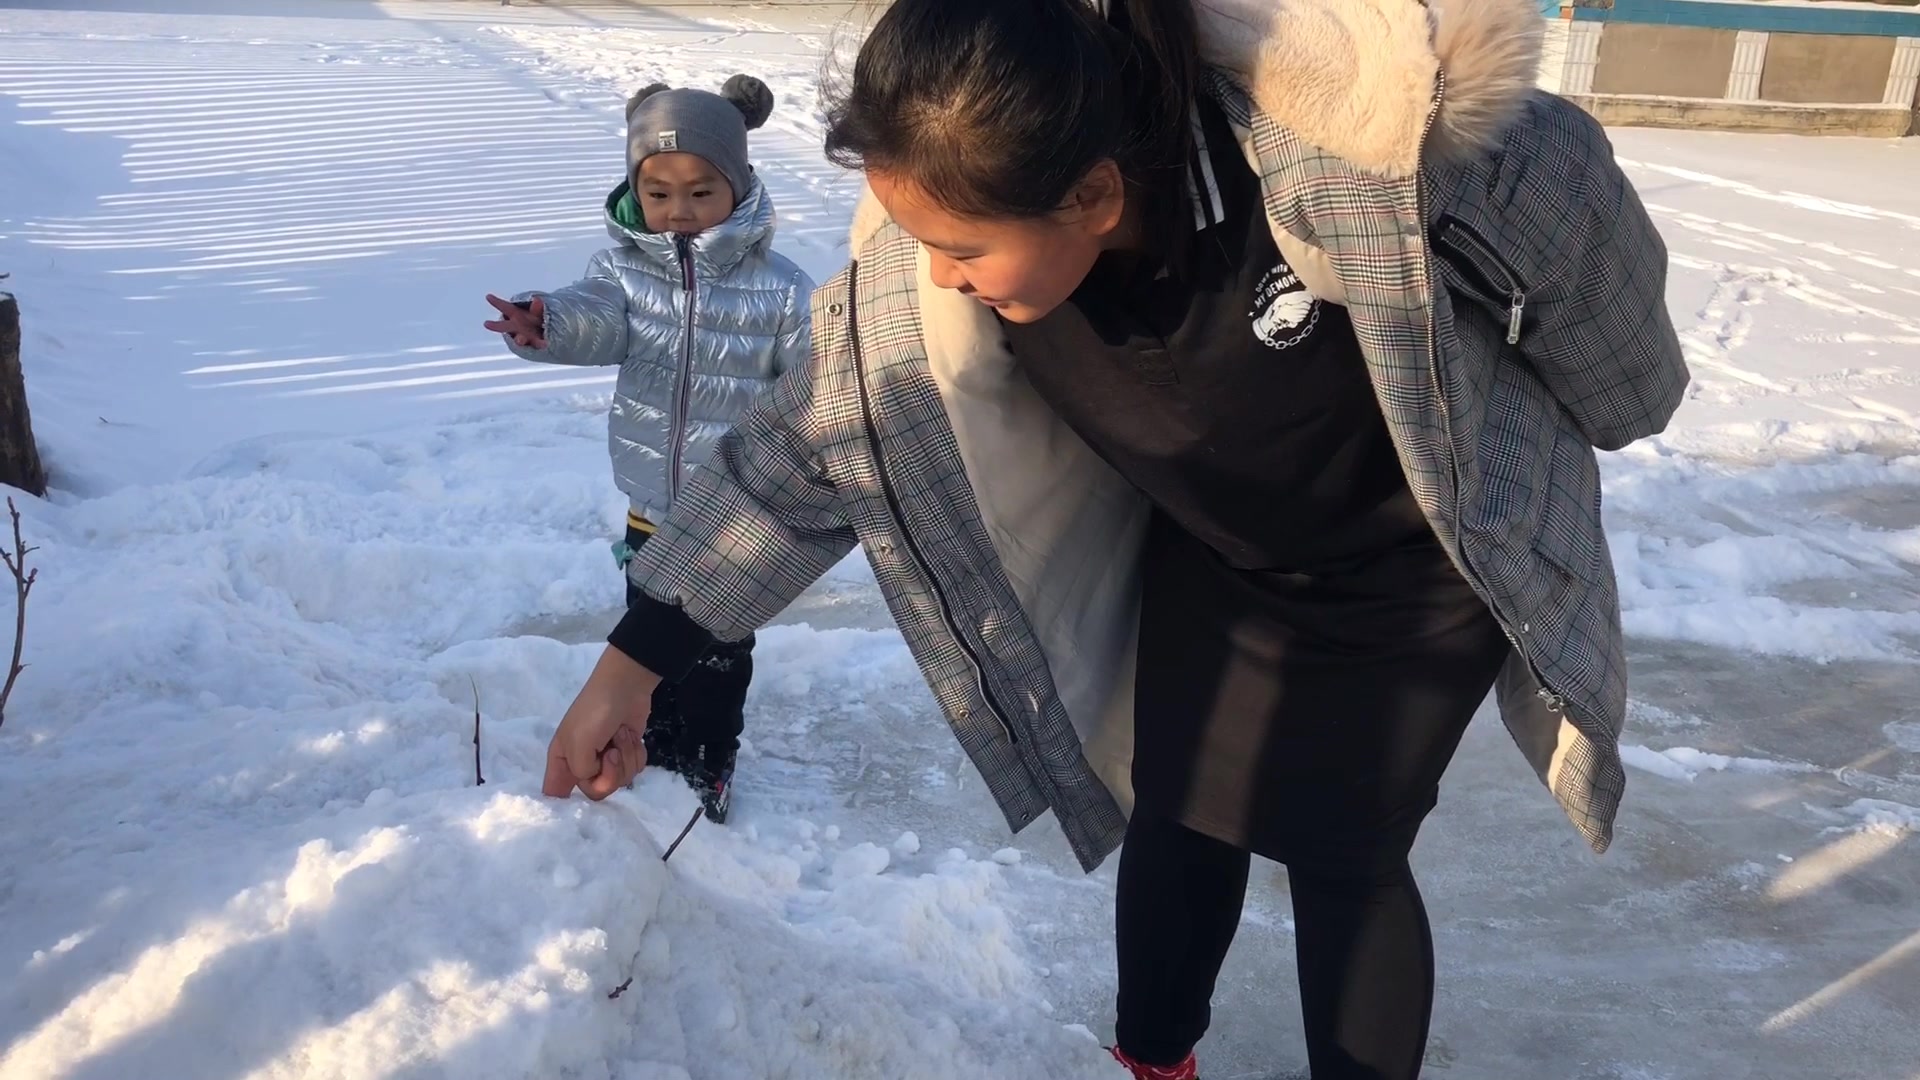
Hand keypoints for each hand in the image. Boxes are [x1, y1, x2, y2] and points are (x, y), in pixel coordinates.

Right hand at [484, 294, 546, 348]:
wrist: (544, 335)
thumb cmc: (536, 319)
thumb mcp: (537, 311)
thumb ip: (537, 308)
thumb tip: (537, 299)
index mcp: (515, 314)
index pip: (504, 307)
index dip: (496, 302)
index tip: (488, 296)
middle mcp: (516, 327)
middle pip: (505, 326)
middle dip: (497, 326)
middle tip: (486, 324)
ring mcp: (524, 337)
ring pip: (520, 339)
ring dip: (520, 339)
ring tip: (520, 340)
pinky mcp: (535, 345)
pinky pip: (537, 344)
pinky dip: (541, 343)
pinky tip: (545, 343)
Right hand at [542, 647, 663, 799]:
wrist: (626, 687)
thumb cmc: (595, 713)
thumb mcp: (578, 744)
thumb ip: (581, 773)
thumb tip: (596, 778)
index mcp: (562, 762)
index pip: (554, 795)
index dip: (564, 805)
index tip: (580, 800)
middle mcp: (582, 764)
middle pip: (596, 792)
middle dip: (610, 774)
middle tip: (611, 752)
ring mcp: (605, 760)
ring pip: (620, 782)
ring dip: (625, 757)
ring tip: (620, 735)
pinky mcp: (626, 753)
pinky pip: (635, 770)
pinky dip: (636, 753)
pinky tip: (631, 737)